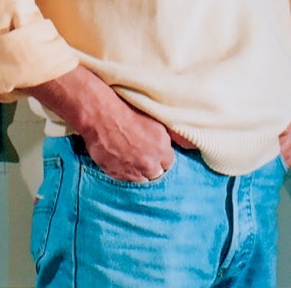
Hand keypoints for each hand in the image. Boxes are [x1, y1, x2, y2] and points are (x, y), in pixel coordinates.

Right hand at [23, 65, 173, 181]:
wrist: (100, 115)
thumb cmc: (127, 110)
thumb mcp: (155, 118)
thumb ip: (173, 135)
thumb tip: (190, 144)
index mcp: (162, 148)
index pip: (168, 162)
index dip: (160, 156)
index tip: (154, 150)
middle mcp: (150, 163)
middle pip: (156, 173)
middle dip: (151, 165)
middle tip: (141, 153)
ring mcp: (132, 171)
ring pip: (141, 179)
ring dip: (138, 171)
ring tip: (130, 157)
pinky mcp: (116, 174)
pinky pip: (125, 180)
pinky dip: (124, 172)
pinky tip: (119, 159)